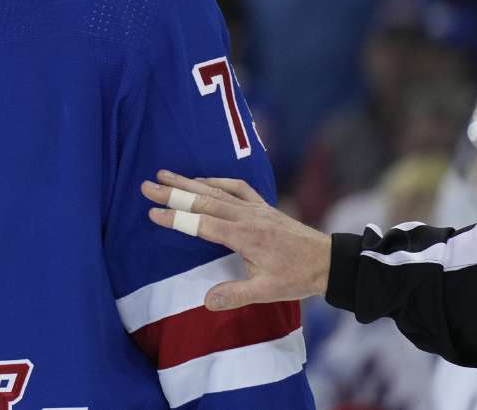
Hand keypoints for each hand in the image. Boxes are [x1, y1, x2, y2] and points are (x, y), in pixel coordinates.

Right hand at [141, 170, 330, 310]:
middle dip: (173, 192)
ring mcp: (255, 208)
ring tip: (164, 173)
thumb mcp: (269, 291)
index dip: (176, 218)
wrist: (330, 261)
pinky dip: (216, 181)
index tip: (152, 213)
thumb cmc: (298, 277)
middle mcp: (247, 217)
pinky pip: (237, 188)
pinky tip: (203, 180)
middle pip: (204, 200)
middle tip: (146, 185)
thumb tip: (206, 302)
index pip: (203, 224)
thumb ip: (237, 294)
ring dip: (188, 181)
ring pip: (216, 191)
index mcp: (246, 237)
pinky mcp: (263, 206)